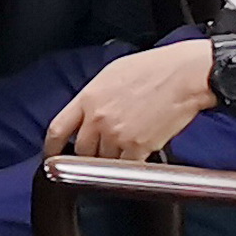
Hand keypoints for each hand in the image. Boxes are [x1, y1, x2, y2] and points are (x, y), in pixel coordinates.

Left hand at [47, 40, 216, 159]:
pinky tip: (139, 151)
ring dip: (111, 158)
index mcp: (88, 98)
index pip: (57, 130)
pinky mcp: (139, 148)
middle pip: (81, 151)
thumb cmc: (154, 69)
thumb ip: (93, 97)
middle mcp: (99, 119)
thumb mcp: (111, 74)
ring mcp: (118, 135)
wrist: (184, 75)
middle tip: (101, 148)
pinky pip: (126, 166)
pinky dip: (131, 163)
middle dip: (88, 153)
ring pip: (103, 161)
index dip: (51, 148)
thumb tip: (85, 112)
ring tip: (126, 144)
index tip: (51, 155)